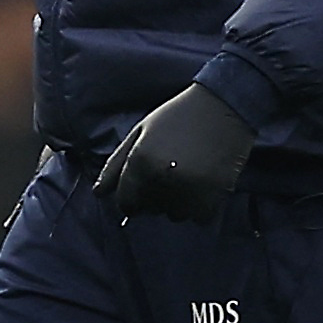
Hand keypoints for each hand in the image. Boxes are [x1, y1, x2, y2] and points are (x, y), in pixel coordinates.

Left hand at [94, 84, 254, 222]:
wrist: (224, 105)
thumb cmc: (179, 115)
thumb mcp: (141, 131)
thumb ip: (116, 164)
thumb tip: (98, 193)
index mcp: (140, 161)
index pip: (126, 203)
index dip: (134, 195)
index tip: (147, 182)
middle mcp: (161, 179)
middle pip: (150, 210)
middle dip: (156, 195)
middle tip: (173, 169)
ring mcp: (187, 191)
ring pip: (175, 215)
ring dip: (179, 202)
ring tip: (190, 173)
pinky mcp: (212, 197)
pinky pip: (199, 217)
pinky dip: (201, 205)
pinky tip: (205, 181)